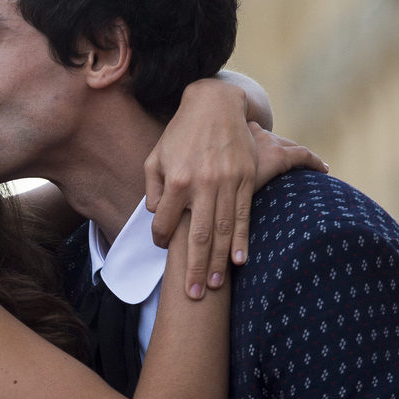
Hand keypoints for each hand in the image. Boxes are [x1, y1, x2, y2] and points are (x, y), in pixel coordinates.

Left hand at [145, 82, 327, 297]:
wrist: (215, 104)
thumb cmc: (180, 133)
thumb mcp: (157, 156)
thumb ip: (153, 187)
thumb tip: (158, 215)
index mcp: (177, 180)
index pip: (165, 222)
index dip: (160, 238)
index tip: (161, 247)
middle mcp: (202, 183)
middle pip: (197, 235)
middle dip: (194, 267)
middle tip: (192, 294)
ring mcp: (227, 182)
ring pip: (222, 230)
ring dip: (218, 261)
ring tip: (214, 286)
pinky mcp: (245, 178)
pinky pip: (243, 215)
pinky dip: (241, 240)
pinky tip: (239, 261)